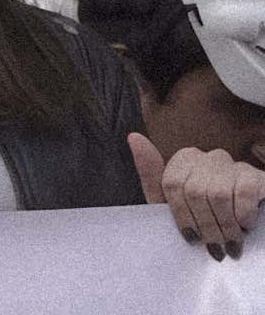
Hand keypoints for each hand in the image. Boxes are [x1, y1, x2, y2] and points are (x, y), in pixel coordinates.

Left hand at [135, 131, 264, 256]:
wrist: (243, 226)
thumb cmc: (203, 216)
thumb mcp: (172, 203)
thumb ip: (151, 176)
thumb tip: (134, 137)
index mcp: (184, 160)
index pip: (172, 184)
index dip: (181, 216)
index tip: (191, 238)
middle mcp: (208, 157)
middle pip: (195, 192)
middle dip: (206, 226)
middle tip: (216, 249)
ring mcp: (234, 164)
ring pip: (219, 194)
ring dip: (226, 226)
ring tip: (231, 243)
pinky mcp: (256, 175)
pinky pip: (245, 192)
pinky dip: (244, 215)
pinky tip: (246, 225)